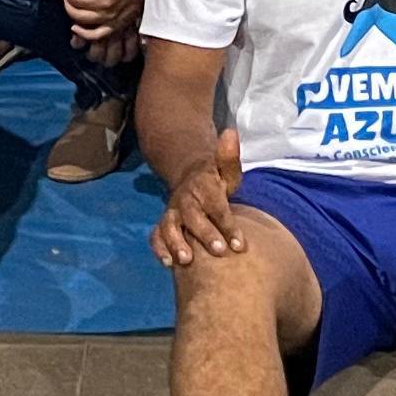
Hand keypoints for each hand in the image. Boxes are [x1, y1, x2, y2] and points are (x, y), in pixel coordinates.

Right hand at [155, 129, 246, 267]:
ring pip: (170, 226)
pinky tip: (168, 263)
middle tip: (219, 251)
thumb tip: (231, 132)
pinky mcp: (163, 224)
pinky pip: (156, 235)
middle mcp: (185, 200)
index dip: (227, 223)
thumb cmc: (215, 182)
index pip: (216, 205)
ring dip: (176, 242)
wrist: (188, 180)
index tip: (239, 244)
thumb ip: (228, 158)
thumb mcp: (225, 170)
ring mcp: (172, 212)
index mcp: (203, 186)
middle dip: (205, 233)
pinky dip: (159, 248)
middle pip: (193, 217)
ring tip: (187, 260)